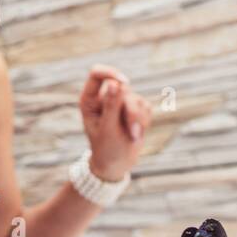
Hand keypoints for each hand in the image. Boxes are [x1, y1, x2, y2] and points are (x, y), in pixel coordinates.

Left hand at [79, 66, 149, 181]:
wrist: (117, 163)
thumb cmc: (106, 148)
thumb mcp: (107, 128)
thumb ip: (111, 106)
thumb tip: (115, 83)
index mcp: (90, 100)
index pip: (97, 73)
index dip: (111, 73)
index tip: (124, 82)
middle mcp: (104, 97)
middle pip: (123, 88)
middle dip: (130, 111)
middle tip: (131, 132)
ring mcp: (120, 102)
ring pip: (137, 99)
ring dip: (138, 119)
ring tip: (132, 136)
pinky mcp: (135, 108)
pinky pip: (146, 106)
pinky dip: (144, 121)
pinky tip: (136, 133)